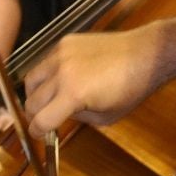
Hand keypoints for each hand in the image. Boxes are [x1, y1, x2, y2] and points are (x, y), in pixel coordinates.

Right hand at [24, 29, 158, 136]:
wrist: (144, 54)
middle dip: (35, 115)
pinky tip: (60, 80)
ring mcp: (61, 54)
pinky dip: (46, 74)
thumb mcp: (105, 117)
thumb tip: (59, 115)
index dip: (37, 132)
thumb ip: (77, 118)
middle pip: (31, 101)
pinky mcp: (65, 41)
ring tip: (46, 100)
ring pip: (31, 79)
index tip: (39, 134)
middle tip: (43, 120)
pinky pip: (44, 61)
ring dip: (34, 94)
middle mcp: (62, 72)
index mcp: (73, 94)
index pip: (41, 120)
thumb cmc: (132, 88)